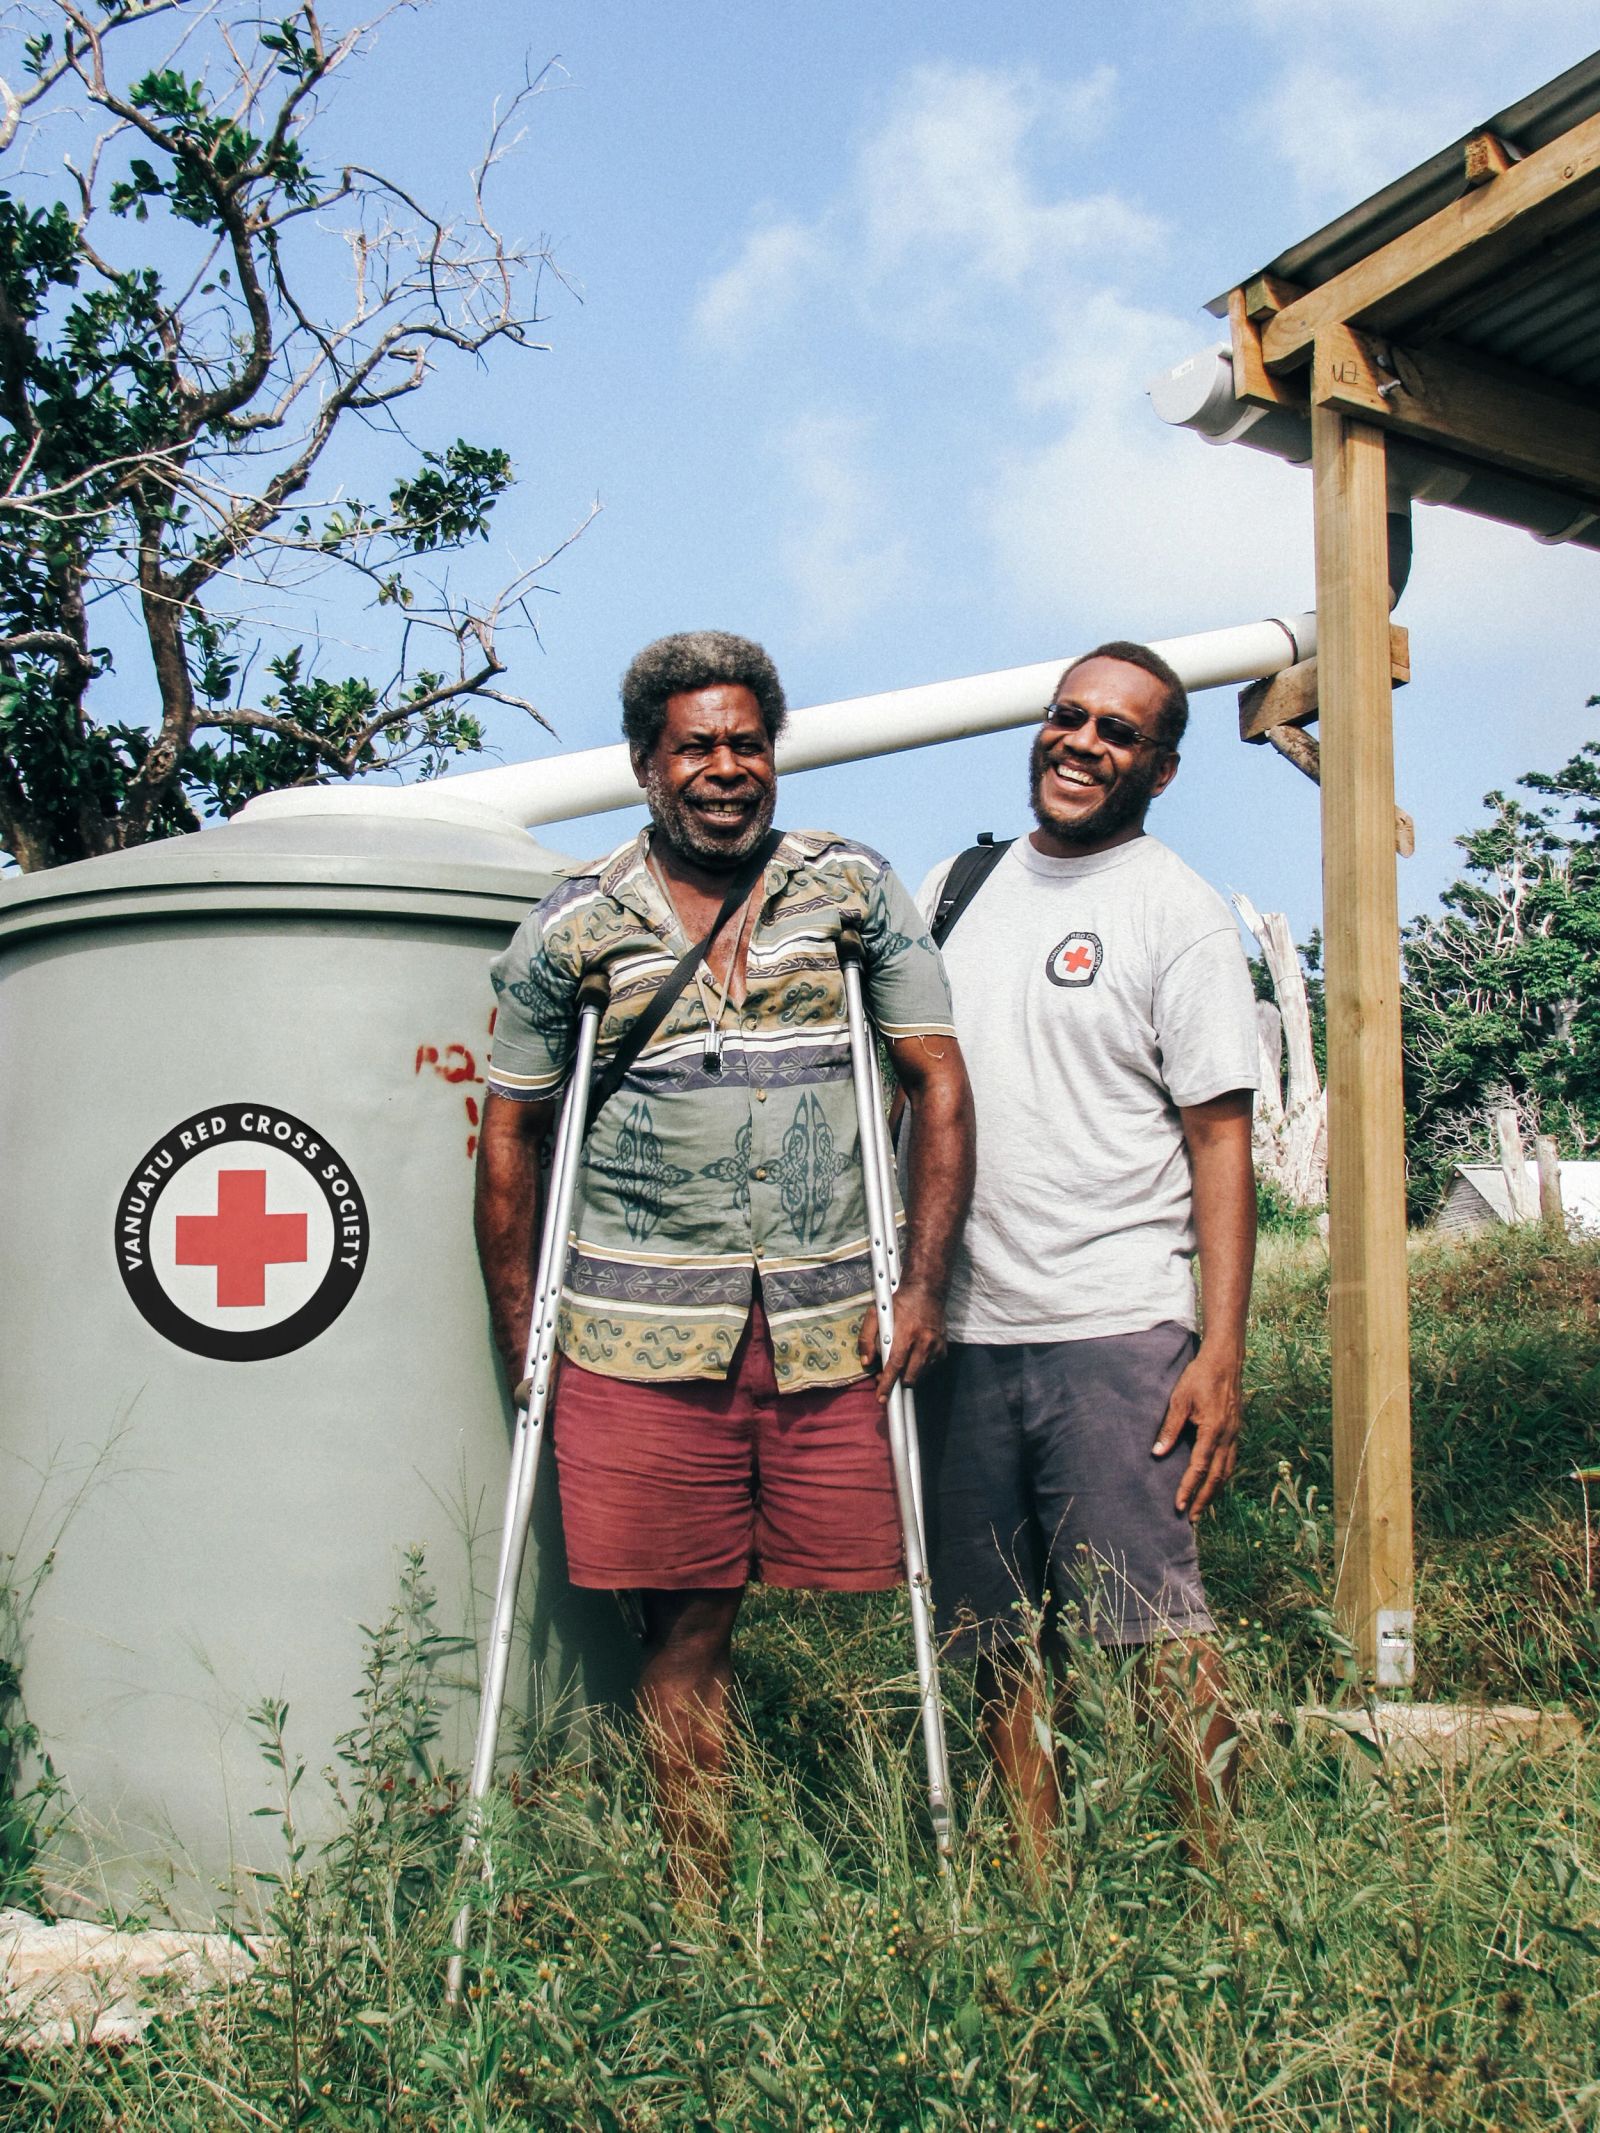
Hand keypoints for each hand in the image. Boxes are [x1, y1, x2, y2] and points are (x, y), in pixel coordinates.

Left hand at [859, 1277, 945, 1404]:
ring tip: (897, 1365)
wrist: (927, 1290)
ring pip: (920, 1375)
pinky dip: (919, 1368)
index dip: (887, 1384)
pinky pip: (930, 1368)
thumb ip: (866, 1338)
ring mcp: (936, 1347)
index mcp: (906, 1333)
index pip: (896, 1365)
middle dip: (896, 1383)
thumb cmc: (899, 1302)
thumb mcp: (875, 1313)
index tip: (881, 1397)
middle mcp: (924, 1342)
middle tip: (884, 1377)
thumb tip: (866, 1362)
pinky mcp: (943, 1349)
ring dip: (907, 1376)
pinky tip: (911, 1357)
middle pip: (910, 1377)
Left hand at [1152, 1341, 1241, 1519]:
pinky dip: (1222, 1477)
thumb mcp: (1179, 1400)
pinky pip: (1231, 1461)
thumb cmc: (1199, 1377)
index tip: (1180, 1506)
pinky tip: (1215, 1483)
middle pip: (1217, 1477)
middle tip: (1193, 1519)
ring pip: (1227, 1472)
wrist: (1225, 1360)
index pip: (1199, 1468)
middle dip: (1204, 1500)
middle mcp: (1228, 1436)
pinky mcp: (1236, 1431)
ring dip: (1214, 1492)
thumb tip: (1157, 1454)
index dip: (1189, 1489)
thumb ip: (1170, 1428)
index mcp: (1213, 1430)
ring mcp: (1235, 1434)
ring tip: (1203, 1508)